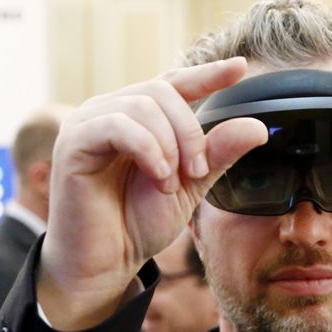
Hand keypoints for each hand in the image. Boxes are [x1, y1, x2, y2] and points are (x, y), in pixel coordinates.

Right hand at [38, 57, 268, 329]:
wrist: (105, 263)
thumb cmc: (138, 224)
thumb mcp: (190, 187)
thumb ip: (217, 155)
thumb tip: (258, 127)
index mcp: (138, 118)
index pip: (174, 83)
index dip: (207, 74)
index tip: (240, 67)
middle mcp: (110, 111)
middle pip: (162, 91)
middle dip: (189, 131)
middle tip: (197, 172)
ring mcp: (88, 123)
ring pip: (143, 105)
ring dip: (170, 145)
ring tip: (171, 184)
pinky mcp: (74, 141)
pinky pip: (118, 124)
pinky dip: (148, 149)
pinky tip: (158, 176)